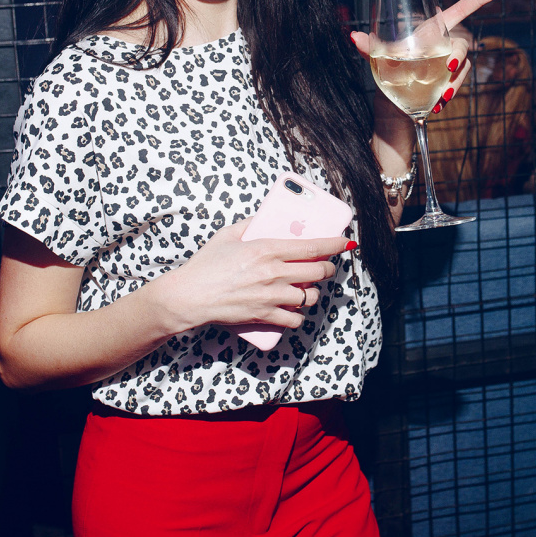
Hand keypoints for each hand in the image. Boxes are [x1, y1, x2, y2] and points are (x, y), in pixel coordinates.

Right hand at [150, 217, 351, 333]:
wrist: (189, 297)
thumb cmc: (205, 265)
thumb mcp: (227, 235)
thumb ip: (250, 224)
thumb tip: (263, 218)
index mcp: (267, 249)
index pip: (312, 246)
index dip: (334, 244)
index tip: (346, 243)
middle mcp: (274, 272)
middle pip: (318, 272)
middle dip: (327, 269)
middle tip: (325, 267)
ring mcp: (271, 296)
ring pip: (310, 296)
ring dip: (313, 292)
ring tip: (307, 288)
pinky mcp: (265, 315)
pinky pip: (295, 318)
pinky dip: (298, 315)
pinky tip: (294, 309)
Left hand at [351, 0, 505, 113]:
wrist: (391, 114)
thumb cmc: (386, 80)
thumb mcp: (376, 63)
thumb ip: (370, 48)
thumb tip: (355, 36)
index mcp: (431, 30)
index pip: (459, 10)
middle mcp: (444, 44)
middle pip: (463, 43)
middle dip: (459, 56)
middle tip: (448, 69)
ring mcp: (449, 64)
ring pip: (463, 67)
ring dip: (453, 82)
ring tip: (439, 98)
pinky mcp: (450, 83)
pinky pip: (457, 84)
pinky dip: (448, 94)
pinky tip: (436, 105)